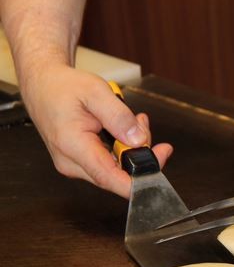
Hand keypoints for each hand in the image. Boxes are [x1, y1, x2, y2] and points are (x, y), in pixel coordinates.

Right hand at [21, 65, 172, 197]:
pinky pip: (111, 162)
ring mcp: (76, 165)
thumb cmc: (62, 87)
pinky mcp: (82, 162)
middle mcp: (72, 163)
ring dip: (132, 147)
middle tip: (143, 125)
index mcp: (72, 146)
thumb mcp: (96, 92)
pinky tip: (124, 128)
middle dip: (140, 153)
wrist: (43, 85)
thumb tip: (139, 139)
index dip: (138, 181)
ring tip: (132, 120)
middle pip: (119, 174)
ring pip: (118, 168)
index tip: (158, 169)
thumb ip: (119, 117)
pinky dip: (123, 147)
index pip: (110, 178)